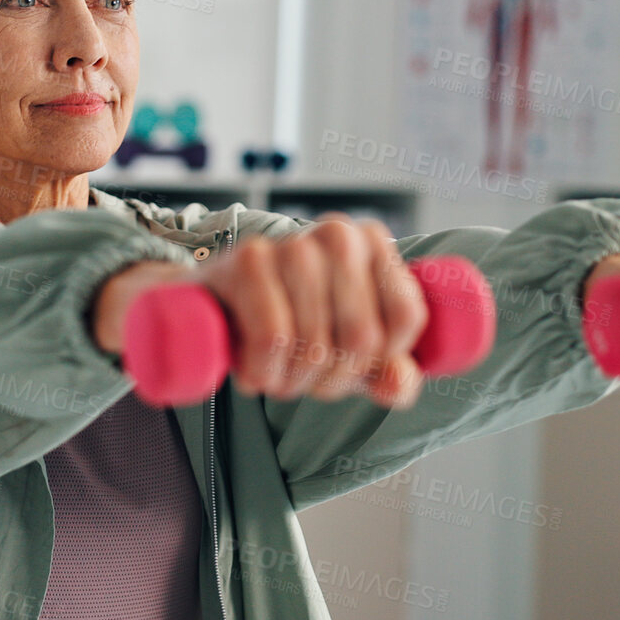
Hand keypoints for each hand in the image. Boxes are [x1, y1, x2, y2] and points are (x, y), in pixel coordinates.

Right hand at [92, 215, 428, 406]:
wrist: (213, 303)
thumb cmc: (291, 321)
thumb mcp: (348, 350)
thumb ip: (390, 372)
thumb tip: (397, 385)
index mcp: (374, 244)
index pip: (405, 317)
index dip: (382, 360)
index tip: (353, 366)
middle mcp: (339, 234)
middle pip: (362, 337)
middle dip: (333, 380)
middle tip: (307, 382)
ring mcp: (293, 243)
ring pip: (315, 343)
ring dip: (293, 383)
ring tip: (277, 378)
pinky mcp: (249, 259)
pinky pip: (273, 337)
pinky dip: (264, 371)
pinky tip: (255, 374)